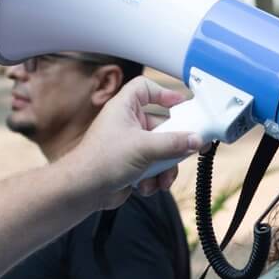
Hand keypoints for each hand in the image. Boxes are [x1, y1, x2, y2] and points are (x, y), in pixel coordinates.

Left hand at [65, 76, 202, 207]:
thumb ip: (174, 143)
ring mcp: (130, 145)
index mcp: (124, 108)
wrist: (83, 191)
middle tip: (186, 149)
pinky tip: (148, 186)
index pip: (144, 88)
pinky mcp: (132, 165)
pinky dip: (156, 177)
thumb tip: (195, 140)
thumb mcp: (144, 148)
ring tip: (162, 178)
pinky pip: (155, 166)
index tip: (181, 103)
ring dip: (165, 166)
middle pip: (161, 124)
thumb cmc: (101, 161)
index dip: (163, 92)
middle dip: (172, 144)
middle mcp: (127, 124)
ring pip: (162, 149)